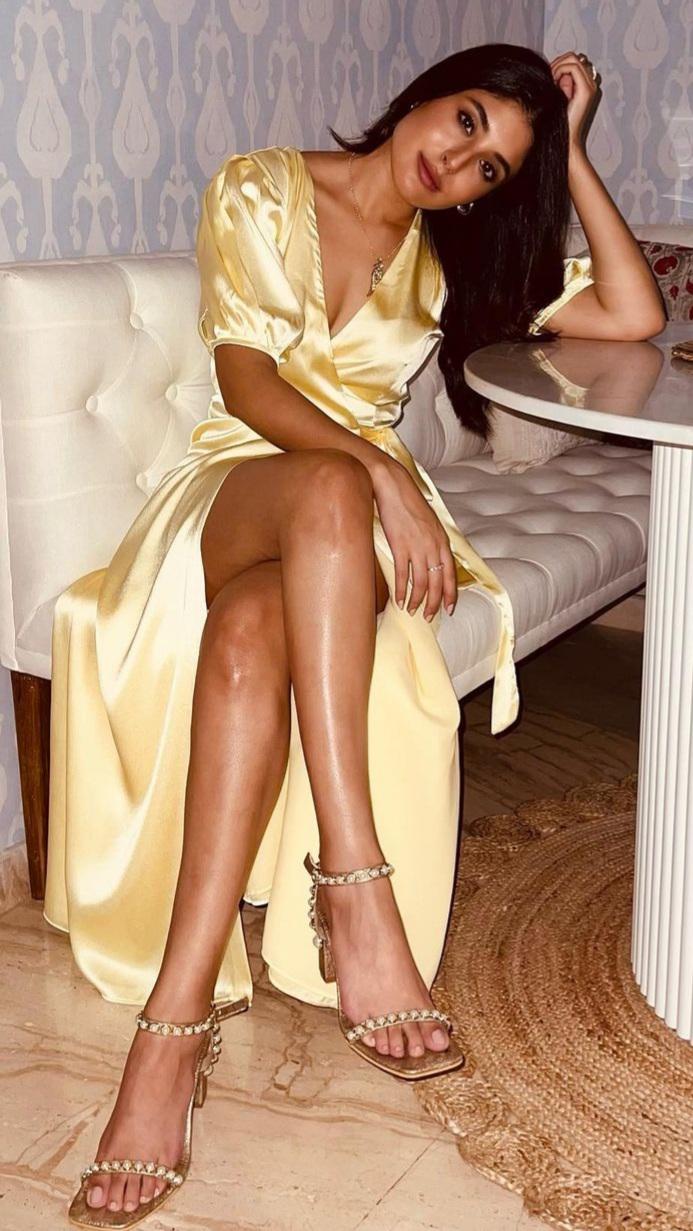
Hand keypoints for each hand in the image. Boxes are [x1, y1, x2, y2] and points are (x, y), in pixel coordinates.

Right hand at [370, 460, 457, 619]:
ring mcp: (417, 547)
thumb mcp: (428, 522)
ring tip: (412, 611)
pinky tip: (399, 601)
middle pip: (437, 583)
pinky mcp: (400, 546)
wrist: (392, 485)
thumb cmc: (407, 502)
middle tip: (428, 617)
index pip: (451, 574)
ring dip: (417, 600)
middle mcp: (433, 546)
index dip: (450, 594)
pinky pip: (403, 575)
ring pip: (421, 583)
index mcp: (442, 540)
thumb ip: (432, 541)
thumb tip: (430, 559)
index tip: (448, 609)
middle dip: (434, 603)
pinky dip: (402, 591)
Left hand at [550, 50, 599, 152]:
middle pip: (575, 56)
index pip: (573, 61)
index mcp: (584, 85)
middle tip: (549, 77)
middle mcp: (590, 84)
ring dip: (558, 66)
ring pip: (574, 59)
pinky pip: (573, 67)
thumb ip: (559, 80)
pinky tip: (554, 82)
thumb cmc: (559, 123)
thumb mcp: (557, 96)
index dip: (560, 63)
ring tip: (552, 81)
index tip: (549, 76)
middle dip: (559, 62)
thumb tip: (555, 66)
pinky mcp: (586, 90)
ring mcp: (590, 86)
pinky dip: (561, 70)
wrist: (566, 140)